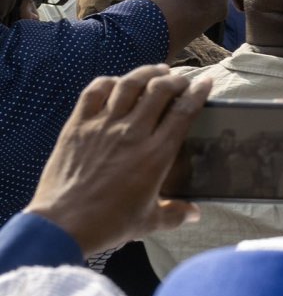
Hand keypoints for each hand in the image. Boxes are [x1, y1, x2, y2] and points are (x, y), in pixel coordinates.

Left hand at [24, 64, 209, 254]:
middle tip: (181, 80)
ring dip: (146, 73)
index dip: (198, 93)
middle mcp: (132, 133)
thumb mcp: (150, 222)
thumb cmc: (109, 224)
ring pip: (129, 84)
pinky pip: (94, 92)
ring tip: (156, 70)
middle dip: (175, 80)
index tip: (205, 84)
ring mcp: (103, 126)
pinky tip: (117, 83)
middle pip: (159, 90)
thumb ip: (175, 213)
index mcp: (156, 155)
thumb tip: (194, 213)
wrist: (63, 225)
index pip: (184, 112)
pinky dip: (109, 82)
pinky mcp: (77, 126)